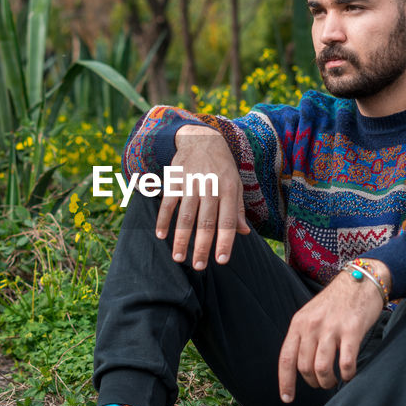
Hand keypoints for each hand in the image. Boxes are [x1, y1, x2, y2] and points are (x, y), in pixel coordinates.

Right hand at [156, 125, 249, 269]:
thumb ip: (238, 209)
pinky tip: (161, 235)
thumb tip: (244, 233)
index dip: (225, 242)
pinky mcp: (175, 179)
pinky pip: (168, 202)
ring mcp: (192, 183)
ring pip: (186, 216)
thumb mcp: (236, 184)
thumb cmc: (222, 168)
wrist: (202, 139)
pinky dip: (163, 219)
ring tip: (178, 258)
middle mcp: (211, 187)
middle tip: (198, 266)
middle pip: (206, 222)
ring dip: (181, 238)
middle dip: (202, 246)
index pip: (228, 221)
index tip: (221, 261)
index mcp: (229, 190)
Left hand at [277, 263, 388, 401]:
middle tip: (322, 383)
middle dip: (313, 382)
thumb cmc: (336, 302)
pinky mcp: (352, 330)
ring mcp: (332, 328)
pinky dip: (347, 375)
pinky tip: (350, 374)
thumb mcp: (311, 314)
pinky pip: (346, 363)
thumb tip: (299, 365)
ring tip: (333, 381)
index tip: (287, 398)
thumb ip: (303, 336)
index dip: (285, 382)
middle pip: (304, 367)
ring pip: (322, 368)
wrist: (361, 280)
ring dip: (327, 381)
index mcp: (299, 323)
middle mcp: (312, 325)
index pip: (286, 358)